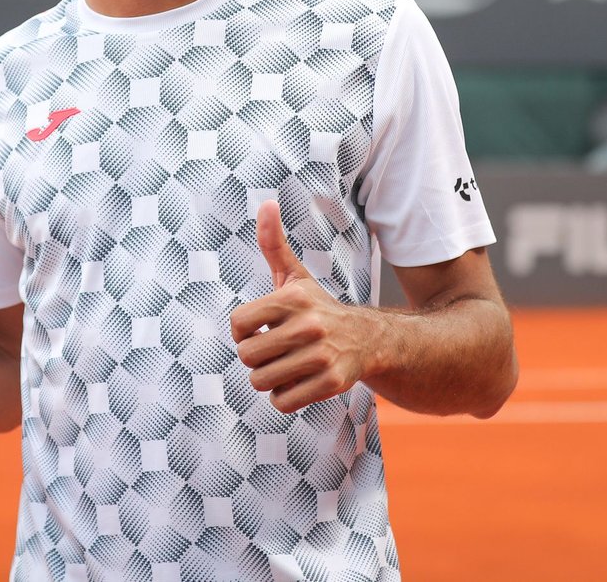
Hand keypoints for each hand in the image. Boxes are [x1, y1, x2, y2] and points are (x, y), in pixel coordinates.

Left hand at [230, 201, 373, 413]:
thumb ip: (273, 243)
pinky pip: (283, 402)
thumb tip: (266, 204)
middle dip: (256, 358)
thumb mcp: (295, 276)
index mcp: (292, 298)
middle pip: (247, 356)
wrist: (369, 339)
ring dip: (269, 379)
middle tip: (274, 352)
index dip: (242, 332)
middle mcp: (308, 324)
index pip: (237, 323)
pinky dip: (284, 397)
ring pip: (262, 381)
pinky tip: (298, 383)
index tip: (258, 330)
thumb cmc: (318, 309)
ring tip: (286, 366)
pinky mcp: (332, 383)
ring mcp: (322, 355)